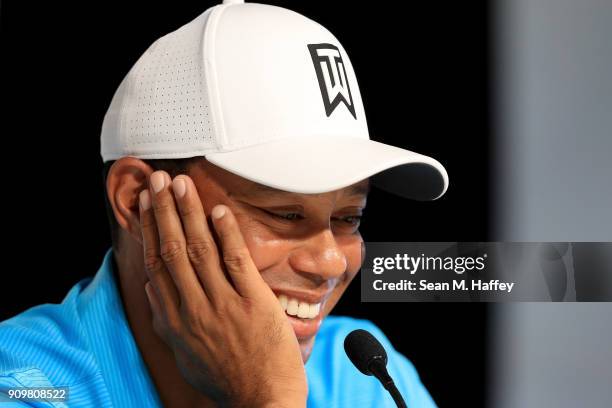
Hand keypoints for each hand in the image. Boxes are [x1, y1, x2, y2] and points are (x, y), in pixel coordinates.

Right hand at [139, 171, 306, 406]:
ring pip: (199, 250)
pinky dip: (226, 234)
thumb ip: (167, 321)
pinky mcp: (252, 302)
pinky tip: (218, 212)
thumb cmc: (225, 377)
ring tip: (181, 184)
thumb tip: (154, 289)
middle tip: (158, 179)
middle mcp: (193, 308)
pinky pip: (236, 262)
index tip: (147, 204)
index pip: (156, 264)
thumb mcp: (185, 354)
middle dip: (164, 210)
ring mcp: (223, 304)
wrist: (262, 400)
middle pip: (173, 249)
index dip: (150, 229)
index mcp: (174, 320)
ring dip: (189, 213)